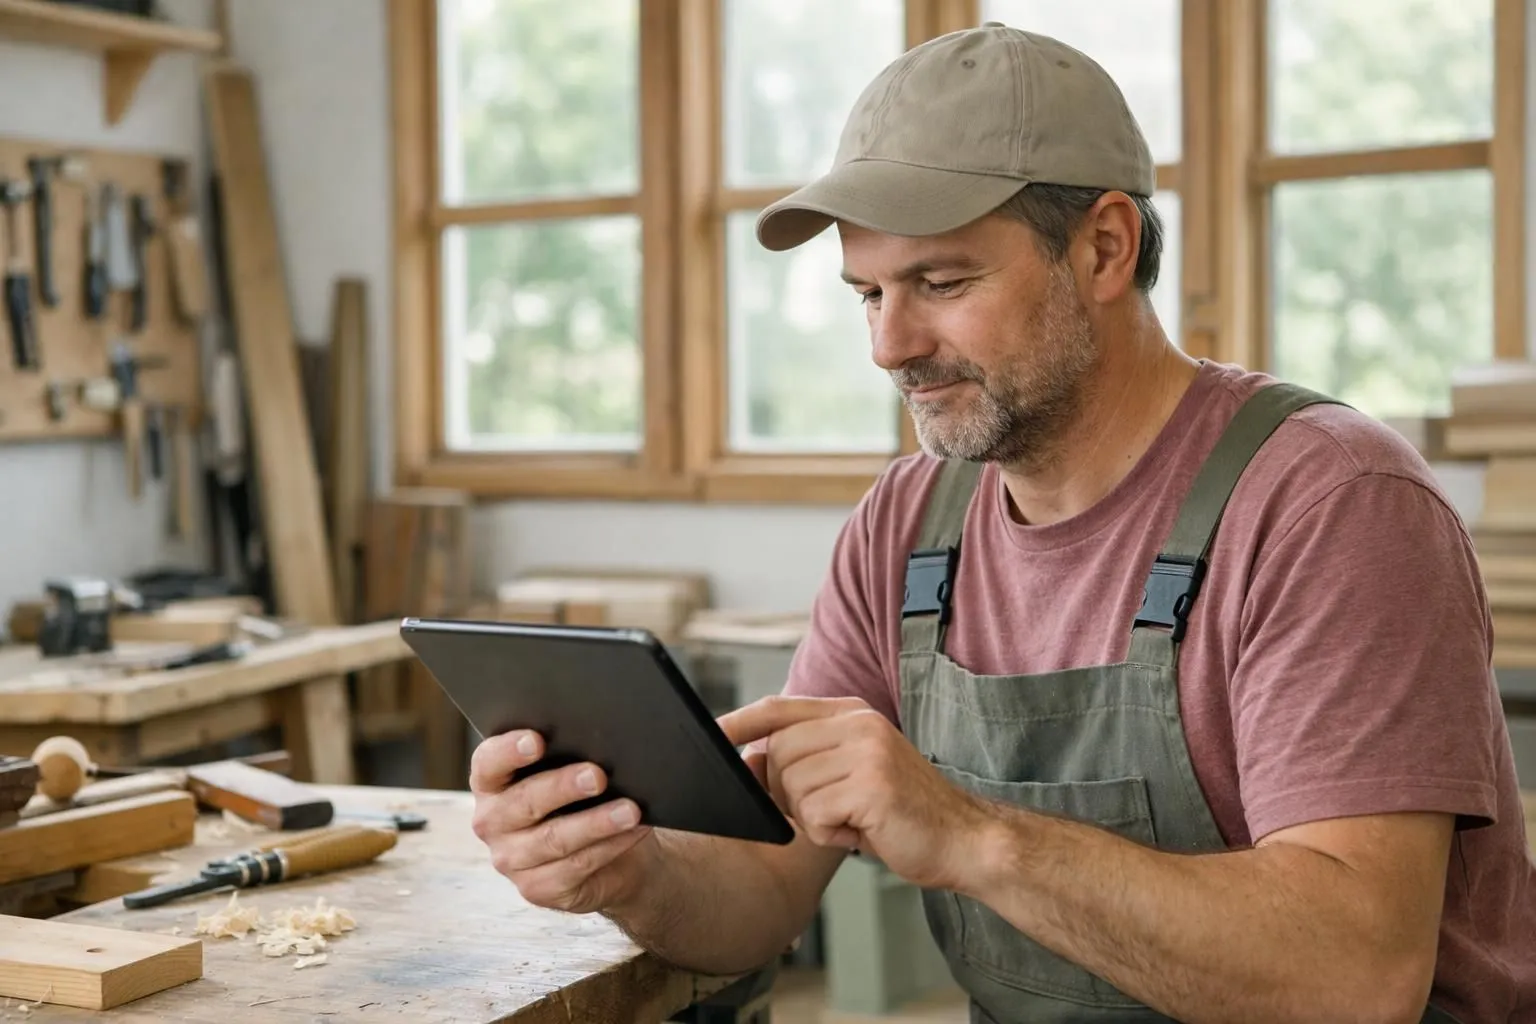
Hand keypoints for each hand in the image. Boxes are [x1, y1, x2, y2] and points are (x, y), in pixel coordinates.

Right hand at [469, 730, 654, 913]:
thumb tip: (599, 744)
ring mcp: (510, 860)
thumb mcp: (571, 772)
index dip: (509, 750)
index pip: (489, 762)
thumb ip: (570, 756)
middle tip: (597, 775)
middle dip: (563, 787)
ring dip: (596, 822)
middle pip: (525, 802)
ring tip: (630, 809)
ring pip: (554, 838)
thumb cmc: (584, 798)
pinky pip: (576, 865)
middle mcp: (492, 822)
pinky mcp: (536, 888)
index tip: (537, 740)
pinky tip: (632, 831)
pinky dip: (610, 846)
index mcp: (491, 783)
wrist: (608, 853)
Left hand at [719, 695, 992, 890]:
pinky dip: (830, 835)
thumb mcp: (853, 773)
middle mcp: (859, 723)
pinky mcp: (872, 785)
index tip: (710, 735)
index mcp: (853, 714)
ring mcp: (867, 751)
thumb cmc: (903, 814)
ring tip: (853, 821)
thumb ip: (807, 759)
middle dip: (786, 794)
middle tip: (828, 813)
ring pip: (792, 787)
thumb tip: (749, 760)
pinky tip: (862, 834)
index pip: (779, 708)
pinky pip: (815, 814)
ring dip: (813, 818)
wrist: (965, 841)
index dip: (739, 722)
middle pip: (778, 753)